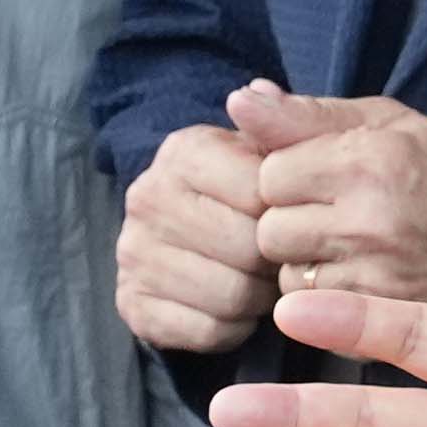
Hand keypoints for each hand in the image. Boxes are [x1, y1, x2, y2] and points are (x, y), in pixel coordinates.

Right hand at [119, 121, 272, 355]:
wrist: (192, 233)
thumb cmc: (248, 192)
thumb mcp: (273, 153)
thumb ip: (284, 125)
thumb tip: (256, 94)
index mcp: (183, 151)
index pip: (262, 193)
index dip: (292, 215)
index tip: (295, 218)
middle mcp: (147, 197)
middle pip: (247, 250)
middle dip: (276, 262)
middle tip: (280, 259)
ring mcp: (132, 253)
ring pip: (230, 297)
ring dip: (257, 299)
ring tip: (257, 282)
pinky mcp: (131, 305)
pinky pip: (206, 332)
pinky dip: (232, 329)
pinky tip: (231, 308)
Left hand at [233, 83, 426, 327]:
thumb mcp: (390, 123)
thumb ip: (307, 114)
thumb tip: (239, 100)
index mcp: (367, 161)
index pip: (267, 173)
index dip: (289, 175)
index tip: (323, 178)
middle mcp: (367, 221)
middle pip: (269, 229)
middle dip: (292, 222)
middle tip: (338, 216)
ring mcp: (376, 278)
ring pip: (286, 276)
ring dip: (307, 265)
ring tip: (355, 248)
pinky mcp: (383, 321)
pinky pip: (317, 313)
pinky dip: (330, 300)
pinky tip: (366, 278)